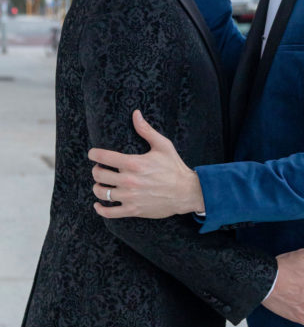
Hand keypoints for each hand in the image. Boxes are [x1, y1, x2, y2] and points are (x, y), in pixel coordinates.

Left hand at [89, 111, 203, 218]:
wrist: (186, 192)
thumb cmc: (174, 168)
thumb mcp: (163, 145)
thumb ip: (146, 130)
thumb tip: (135, 114)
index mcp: (133, 163)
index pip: (102, 157)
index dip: (94, 154)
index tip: (93, 154)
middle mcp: (128, 180)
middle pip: (98, 175)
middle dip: (97, 170)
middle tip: (101, 169)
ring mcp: (130, 196)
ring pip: (101, 193)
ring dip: (98, 188)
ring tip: (102, 184)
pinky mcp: (133, 209)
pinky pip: (109, 212)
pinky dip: (101, 209)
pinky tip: (99, 204)